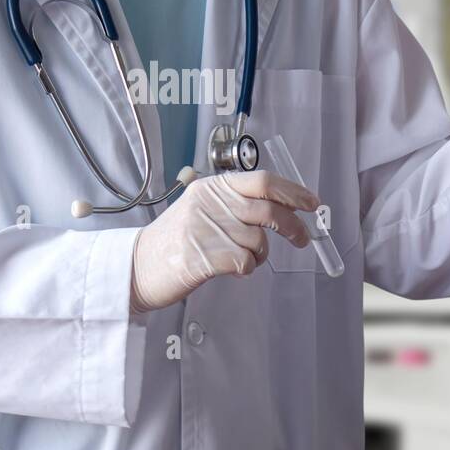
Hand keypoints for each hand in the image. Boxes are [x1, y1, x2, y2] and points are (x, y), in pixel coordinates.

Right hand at [130, 171, 317, 312]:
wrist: (138, 265)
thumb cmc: (178, 239)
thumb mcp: (204, 208)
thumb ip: (239, 204)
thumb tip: (286, 207)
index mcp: (212, 187)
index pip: (263, 181)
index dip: (293, 192)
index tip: (312, 203)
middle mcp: (210, 203)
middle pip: (269, 210)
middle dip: (293, 227)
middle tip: (302, 239)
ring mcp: (206, 229)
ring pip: (259, 241)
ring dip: (259, 254)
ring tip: (239, 256)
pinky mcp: (205, 256)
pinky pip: (247, 262)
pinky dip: (246, 268)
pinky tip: (230, 268)